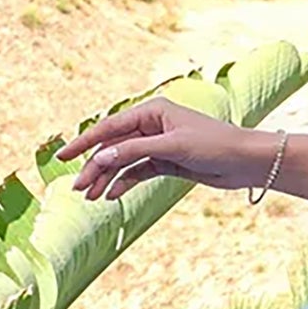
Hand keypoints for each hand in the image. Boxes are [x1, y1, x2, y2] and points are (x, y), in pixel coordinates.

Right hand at [56, 99, 265, 199]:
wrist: (246, 162)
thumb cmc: (214, 145)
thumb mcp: (172, 147)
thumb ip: (135, 151)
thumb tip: (100, 158)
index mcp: (151, 111)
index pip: (109, 127)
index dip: (83, 143)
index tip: (62, 158)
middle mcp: (152, 125)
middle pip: (113, 147)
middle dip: (94, 167)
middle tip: (77, 188)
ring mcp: (158, 144)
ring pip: (123, 162)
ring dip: (106, 178)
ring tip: (90, 197)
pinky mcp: (167, 162)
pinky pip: (138, 172)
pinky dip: (124, 183)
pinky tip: (111, 196)